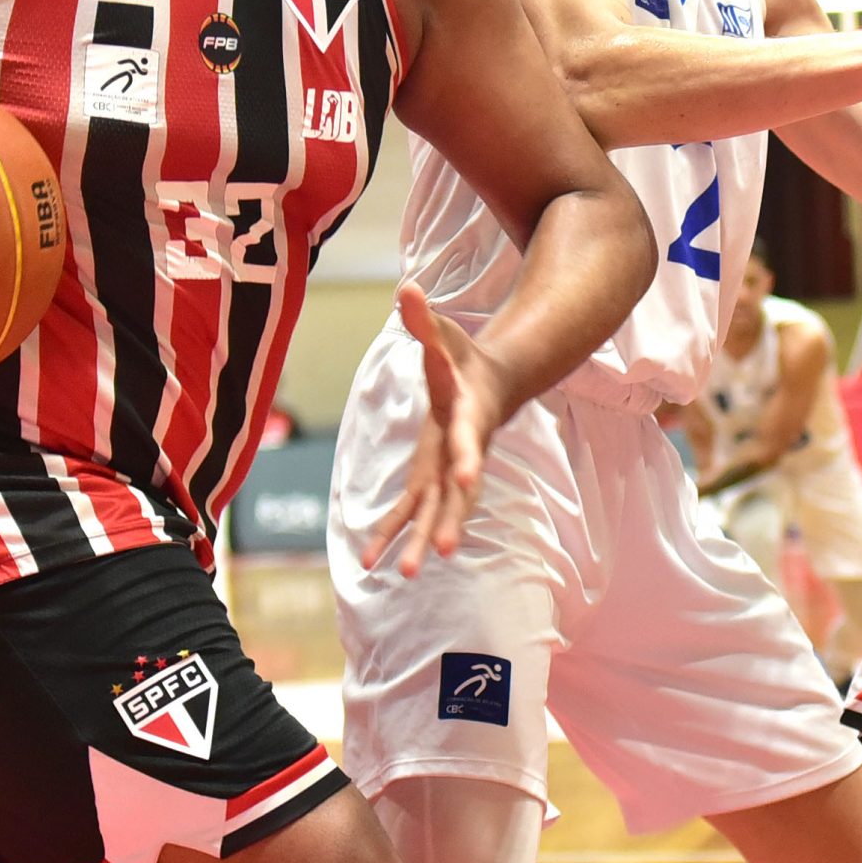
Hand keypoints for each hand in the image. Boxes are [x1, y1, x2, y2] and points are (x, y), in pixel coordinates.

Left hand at [366, 284, 508, 576]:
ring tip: (403, 574)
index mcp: (469, 416)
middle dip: (448, 519)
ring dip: (420, 540)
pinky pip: (412, 510)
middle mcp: (462, 450)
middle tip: (440, 550)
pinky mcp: (430, 477)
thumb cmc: (466, 357)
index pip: (468, 439)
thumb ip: (425, 320)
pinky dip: (393, 533)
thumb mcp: (447, 334)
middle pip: (457, 490)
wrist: (491, 384)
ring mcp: (447, 469)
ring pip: (437, 510)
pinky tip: (369, 561)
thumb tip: (405, 288)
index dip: (467, 458)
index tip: (466, 479)